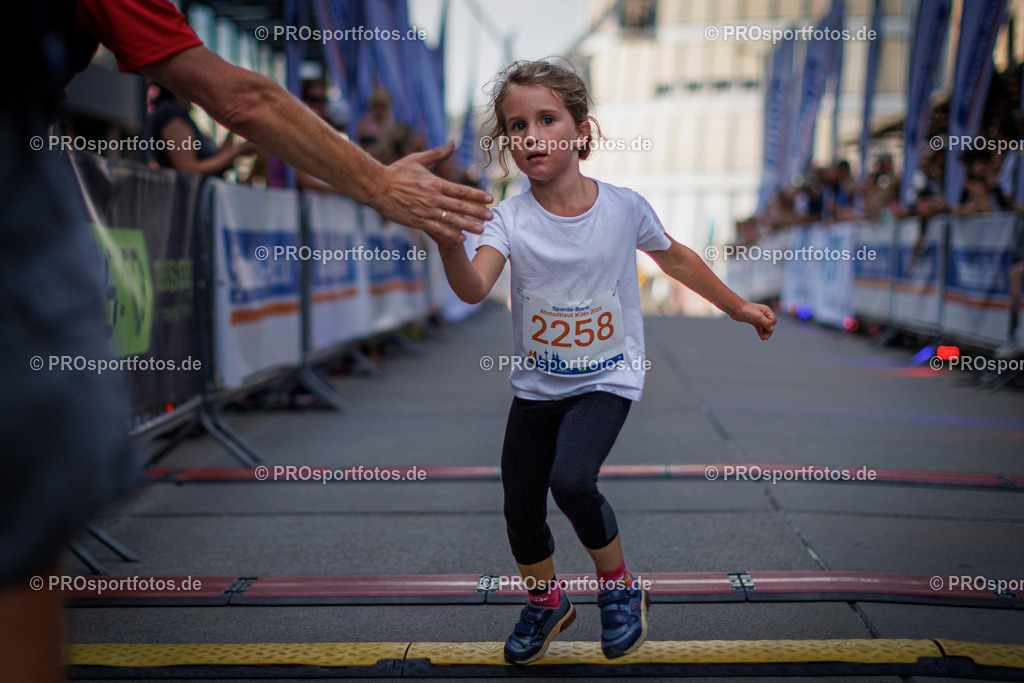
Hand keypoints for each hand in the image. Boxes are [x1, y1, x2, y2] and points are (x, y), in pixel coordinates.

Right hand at [372, 141, 492, 241]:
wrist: (376, 186)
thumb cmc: (396, 172)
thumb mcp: (417, 160)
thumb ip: (437, 154)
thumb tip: (452, 143)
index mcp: (434, 183)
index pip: (460, 190)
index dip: (476, 195)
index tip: (489, 198)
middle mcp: (432, 198)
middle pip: (460, 206)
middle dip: (477, 212)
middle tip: (491, 216)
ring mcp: (425, 211)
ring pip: (451, 220)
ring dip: (468, 225)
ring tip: (481, 230)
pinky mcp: (417, 221)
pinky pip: (436, 229)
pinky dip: (449, 234)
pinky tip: (461, 238)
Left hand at [731, 302, 775, 339]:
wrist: (735, 309)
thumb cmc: (746, 310)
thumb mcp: (758, 316)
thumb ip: (766, 322)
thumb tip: (772, 329)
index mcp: (766, 311)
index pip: (773, 320)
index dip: (770, 326)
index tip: (766, 330)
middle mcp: (763, 314)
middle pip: (769, 324)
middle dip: (768, 331)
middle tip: (765, 338)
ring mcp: (758, 318)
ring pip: (764, 327)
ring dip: (765, 333)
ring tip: (763, 339)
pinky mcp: (753, 321)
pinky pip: (759, 328)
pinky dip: (761, 332)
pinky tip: (761, 337)